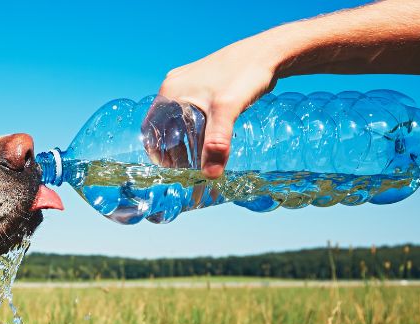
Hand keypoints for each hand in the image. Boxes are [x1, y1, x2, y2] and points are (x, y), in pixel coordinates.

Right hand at [157, 35, 281, 177]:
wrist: (268, 51)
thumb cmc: (245, 74)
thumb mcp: (227, 111)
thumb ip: (217, 143)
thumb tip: (210, 175)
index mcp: (170, 91)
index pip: (151, 129)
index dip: (157, 151)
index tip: (171, 169)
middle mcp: (175, 85)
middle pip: (164, 125)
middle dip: (173, 148)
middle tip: (188, 167)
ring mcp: (188, 82)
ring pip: (179, 118)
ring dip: (186, 138)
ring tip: (200, 155)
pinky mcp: (203, 83)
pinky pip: (191, 110)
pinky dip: (196, 127)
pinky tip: (211, 136)